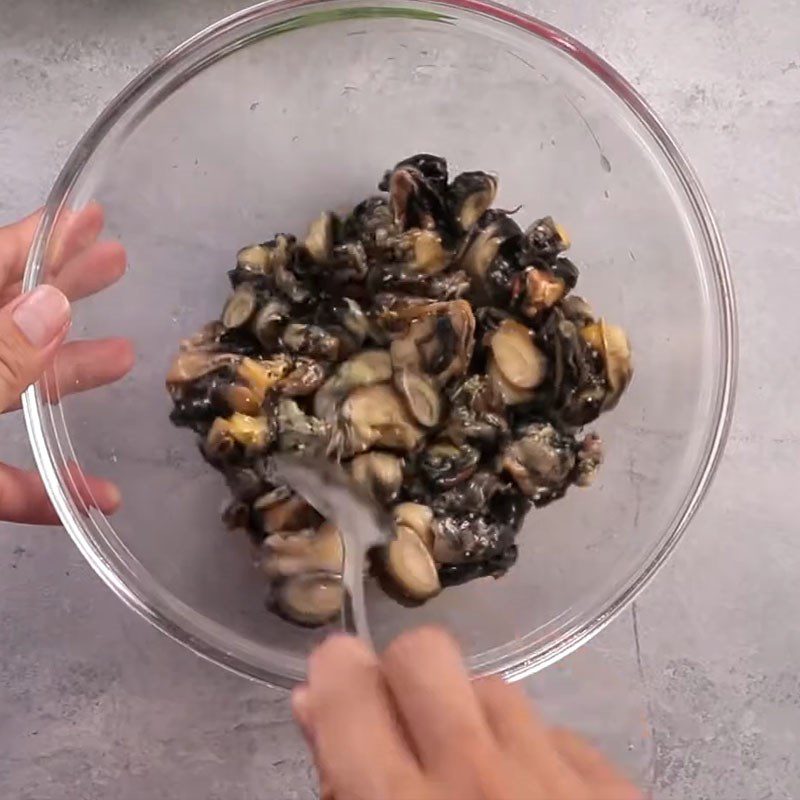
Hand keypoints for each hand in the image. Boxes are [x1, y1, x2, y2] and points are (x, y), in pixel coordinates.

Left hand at [0, 204, 132, 523]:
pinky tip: (94, 498)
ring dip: (65, 380)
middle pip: (7, 321)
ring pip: (9, 394)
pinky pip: (2, 480)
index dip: (36, 241)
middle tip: (117, 262)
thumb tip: (54, 305)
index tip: (87, 217)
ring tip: (124, 355)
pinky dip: (44, 491)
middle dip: (62, 290)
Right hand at [292, 628, 641, 799]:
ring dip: (471, 718)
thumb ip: (339, 781)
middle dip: (403, 676)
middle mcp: (478, 779)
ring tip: (473, 777)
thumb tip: (317, 704)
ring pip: (497, 689)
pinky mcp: (619, 792)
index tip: (338, 680)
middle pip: (425, 655)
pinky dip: (536, 756)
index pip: (349, 688)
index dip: (335, 672)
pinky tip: (535, 799)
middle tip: (404, 725)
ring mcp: (558, 780)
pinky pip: (560, 736)